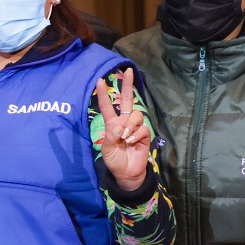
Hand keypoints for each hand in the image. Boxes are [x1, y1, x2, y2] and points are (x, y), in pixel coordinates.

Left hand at [97, 68, 150, 192]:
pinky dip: (136, 134)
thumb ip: (110, 136)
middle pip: (127, 100)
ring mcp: (135, 128)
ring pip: (136, 114)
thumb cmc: (114, 160)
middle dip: (128, 85)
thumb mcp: (106, 149)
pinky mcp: (145, 135)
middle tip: (129, 71)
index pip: (107, 106)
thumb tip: (119, 127)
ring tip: (125, 138)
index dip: (103, 94)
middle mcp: (124, 122)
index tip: (99, 80)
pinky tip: (132, 141)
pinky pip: (142, 128)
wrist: (126, 173)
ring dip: (130, 125)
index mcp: (112, 124)